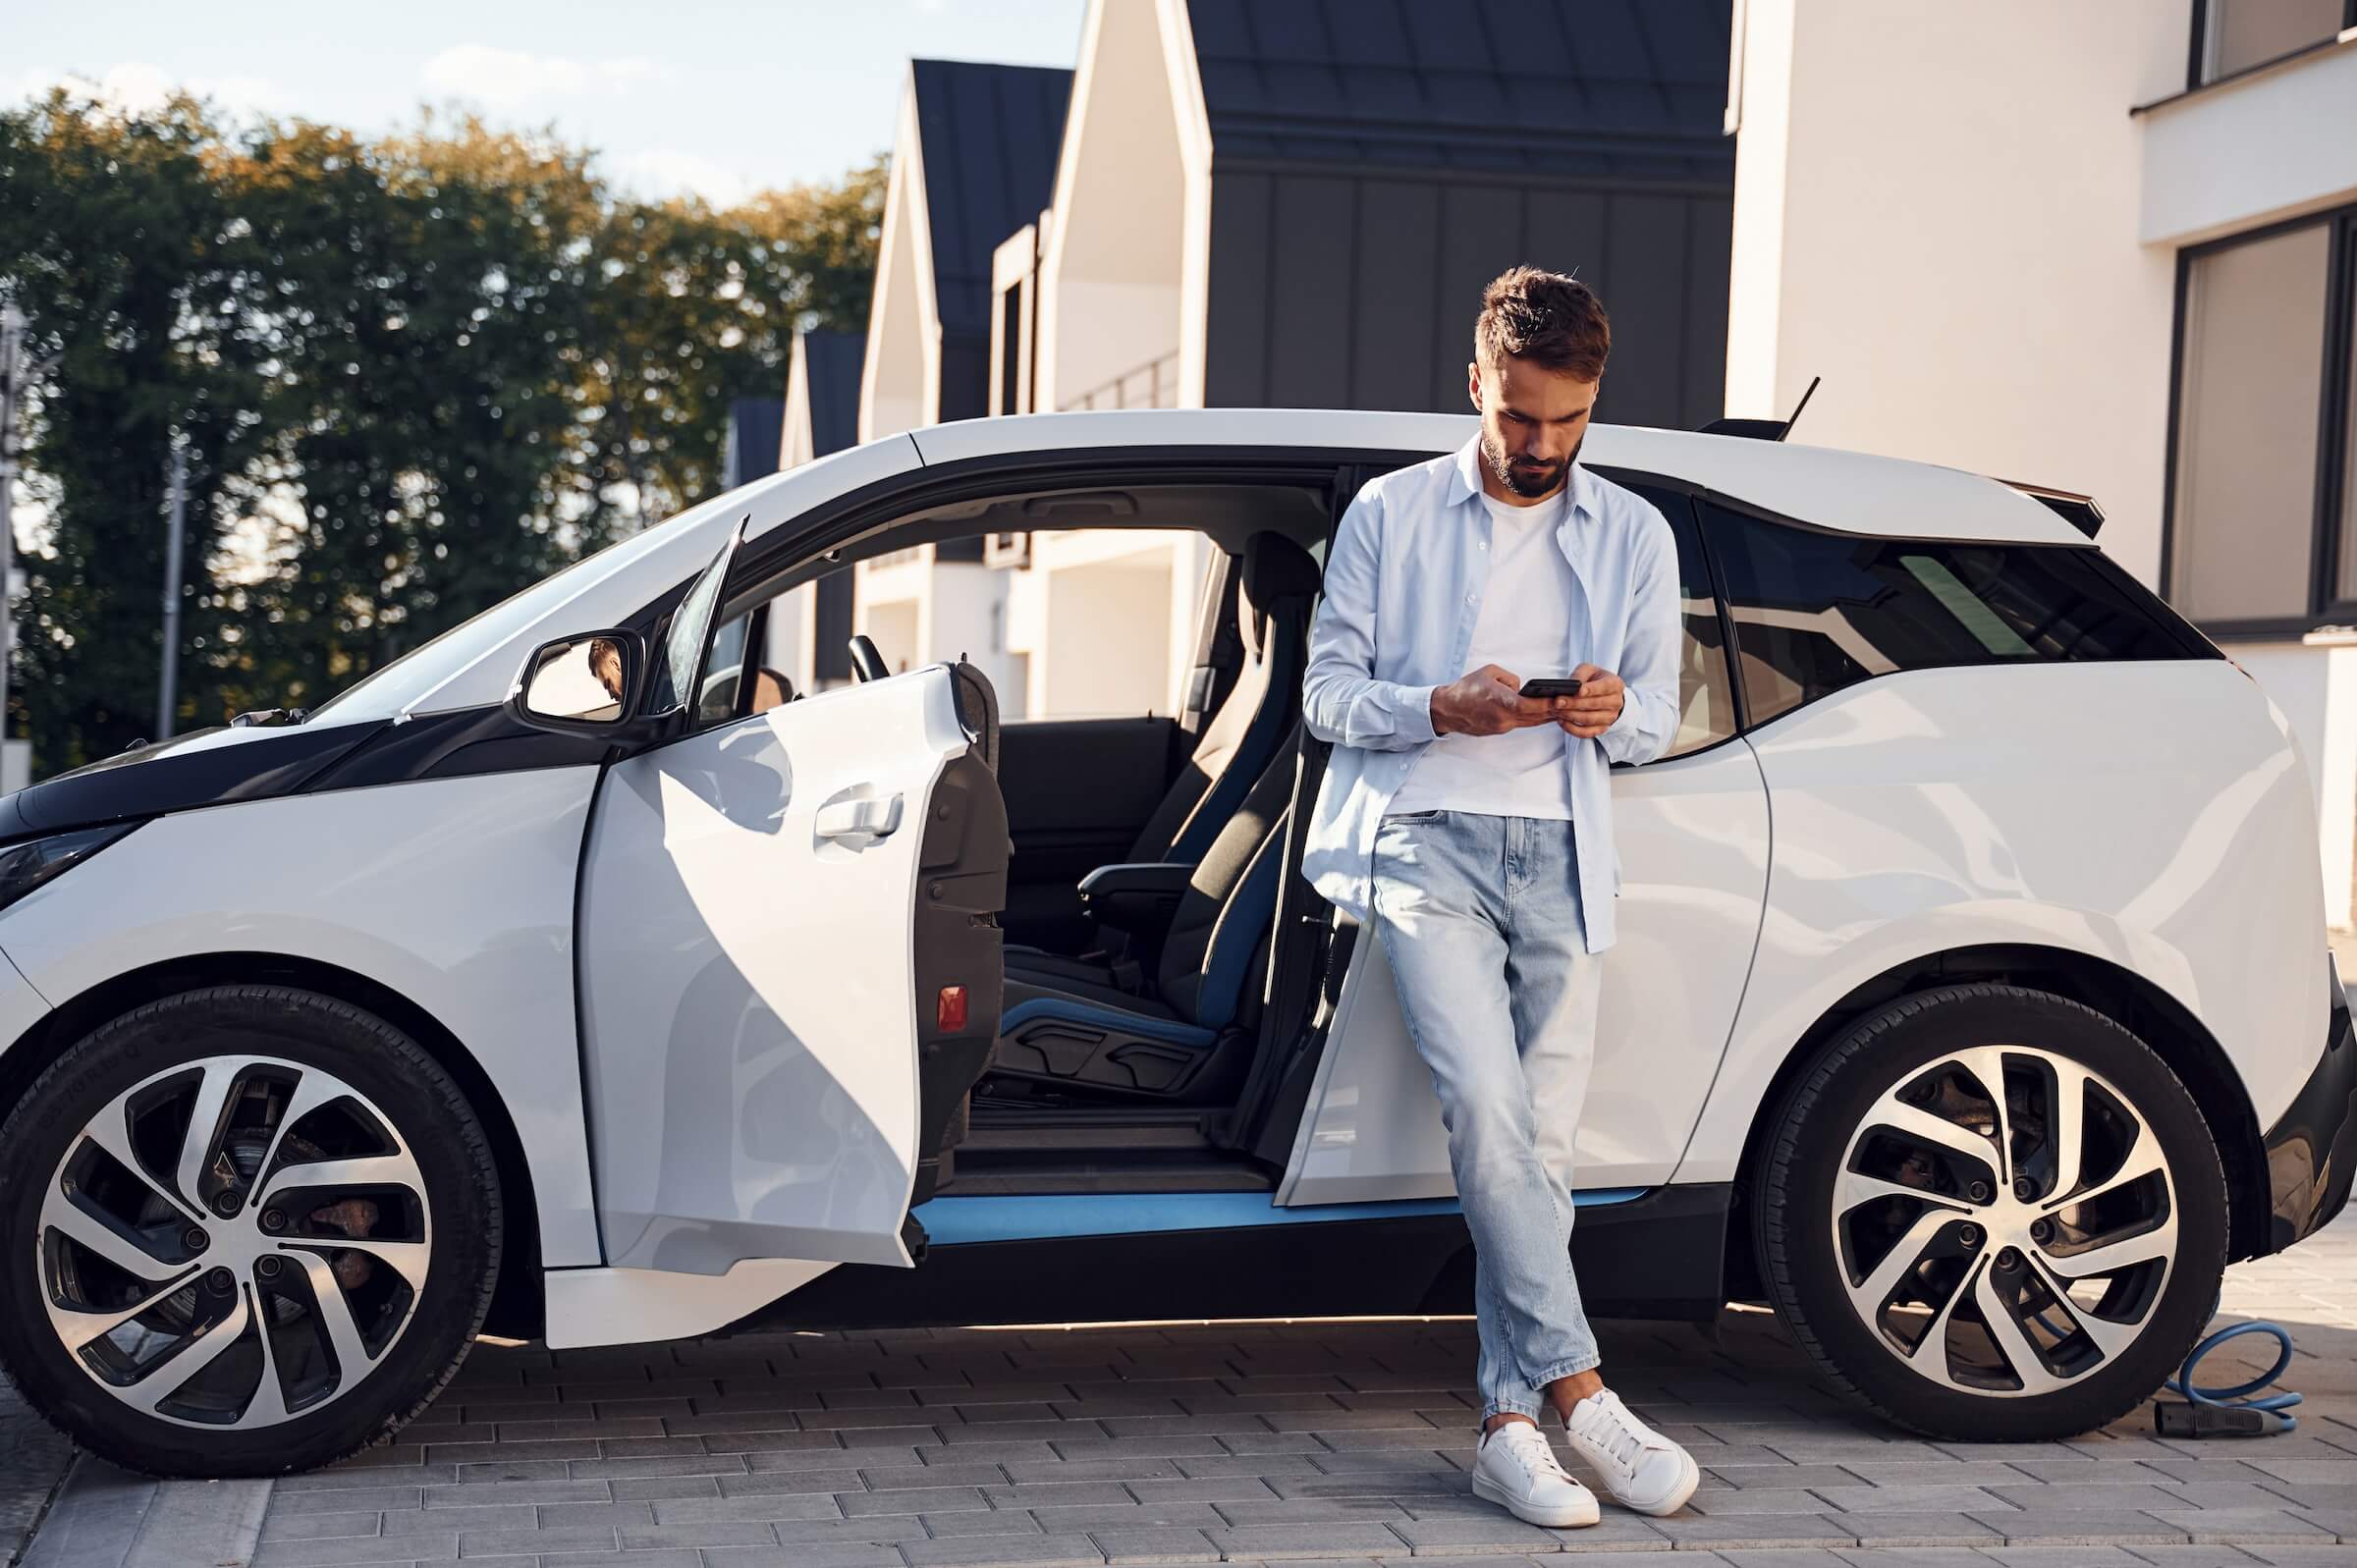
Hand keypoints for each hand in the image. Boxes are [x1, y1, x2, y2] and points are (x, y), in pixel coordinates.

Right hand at [1430, 664, 1555, 736]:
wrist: (1446, 709)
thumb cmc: (1466, 689)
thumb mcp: (1490, 672)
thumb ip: (1510, 679)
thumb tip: (1521, 688)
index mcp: (1501, 702)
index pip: (1532, 707)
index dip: (1550, 704)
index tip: (1563, 699)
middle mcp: (1503, 718)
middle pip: (1535, 717)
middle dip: (1554, 710)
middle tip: (1571, 704)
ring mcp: (1501, 727)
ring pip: (1530, 722)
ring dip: (1546, 716)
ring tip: (1562, 708)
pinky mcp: (1499, 731)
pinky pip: (1521, 723)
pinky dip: (1532, 718)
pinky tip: (1542, 713)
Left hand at [1552, 664, 1624, 738]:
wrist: (1603, 694)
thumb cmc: (1594, 680)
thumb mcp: (1589, 670)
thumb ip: (1581, 674)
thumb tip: (1573, 685)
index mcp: (1615, 684)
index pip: (1604, 687)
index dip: (1591, 690)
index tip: (1578, 691)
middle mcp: (1616, 702)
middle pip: (1594, 704)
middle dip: (1574, 703)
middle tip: (1557, 702)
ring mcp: (1610, 717)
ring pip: (1589, 719)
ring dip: (1570, 716)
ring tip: (1556, 710)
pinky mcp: (1601, 729)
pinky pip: (1586, 733)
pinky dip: (1572, 729)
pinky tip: (1562, 721)